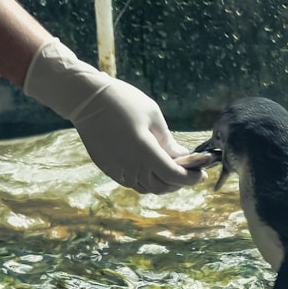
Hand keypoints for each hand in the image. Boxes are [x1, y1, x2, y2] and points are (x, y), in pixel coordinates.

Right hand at [24, 39, 205, 193]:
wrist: (86, 100)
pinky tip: (152, 167)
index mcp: (144, 153)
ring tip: (172, 169)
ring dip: (162, 183)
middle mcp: (130, 167)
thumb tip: (182, 157)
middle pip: (162, 188)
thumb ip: (169, 142)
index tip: (201, 173)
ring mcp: (117, 170)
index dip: (191, 178)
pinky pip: (132, 182)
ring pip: (146, 188)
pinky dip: (146, 180)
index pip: (174, 176)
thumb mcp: (154, 118)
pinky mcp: (108, 169)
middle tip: (189, 172)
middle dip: (179, 183)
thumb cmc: (123, 102)